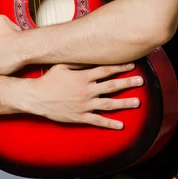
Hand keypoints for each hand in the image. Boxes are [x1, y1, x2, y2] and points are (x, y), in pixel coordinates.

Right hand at [24, 62, 143, 128]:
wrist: (36, 97)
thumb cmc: (48, 79)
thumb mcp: (63, 65)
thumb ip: (77, 61)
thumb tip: (90, 54)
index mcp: (83, 77)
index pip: (105, 70)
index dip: (119, 67)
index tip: (131, 64)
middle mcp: (86, 90)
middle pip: (111, 86)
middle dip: (127, 82)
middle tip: (141, 80)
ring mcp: (84, 105)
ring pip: (109, 104)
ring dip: (124, 103)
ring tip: (137, 102)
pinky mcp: (80, 117)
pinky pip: (98, 121)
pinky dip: (110, 123)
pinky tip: (121, 125)